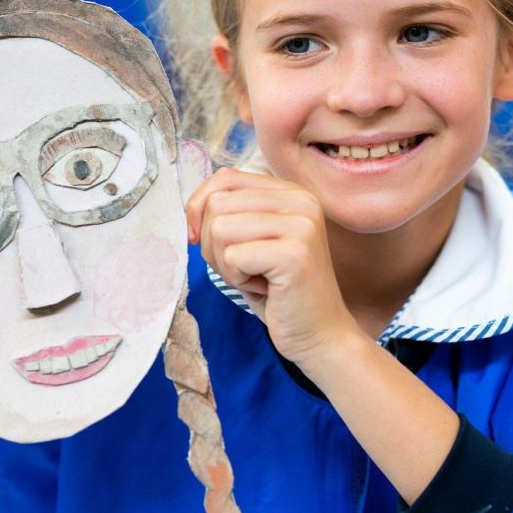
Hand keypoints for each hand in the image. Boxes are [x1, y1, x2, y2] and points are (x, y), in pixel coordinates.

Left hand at [186, 168, 358, 367]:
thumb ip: (232, 213)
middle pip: (217, 204)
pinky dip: (236, 279)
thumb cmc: (279, 291)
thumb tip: (191, 207)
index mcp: (291, 191)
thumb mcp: (252, 241)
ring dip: (224, 263)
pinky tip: (264, 289)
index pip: (225, 177)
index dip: (199, 208)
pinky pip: (232, 256)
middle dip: (213, 244)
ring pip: (219, 228)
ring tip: (254, 277)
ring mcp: (301, 224)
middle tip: (243, 268)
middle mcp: (300, 199)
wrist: (320, 335)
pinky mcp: (295, 253)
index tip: (200, 240)